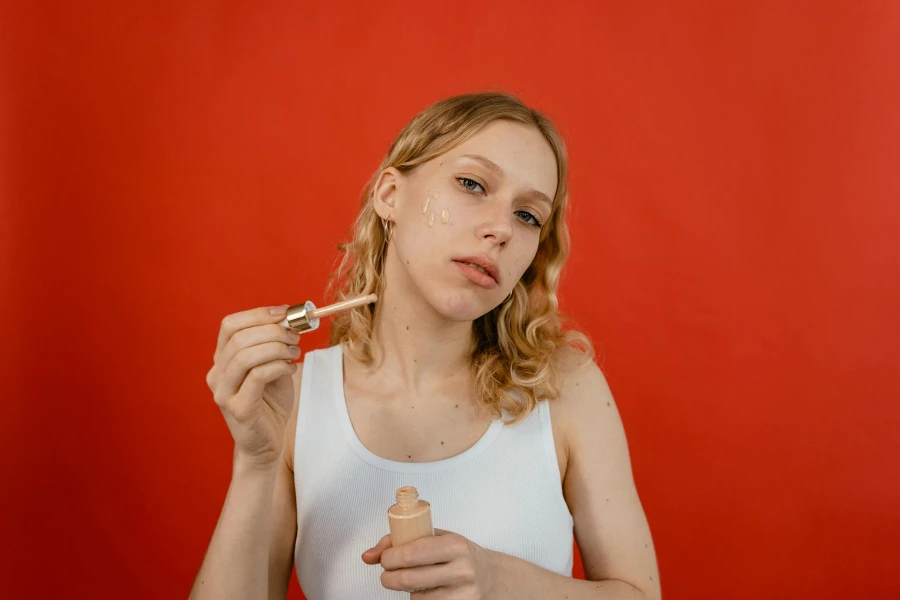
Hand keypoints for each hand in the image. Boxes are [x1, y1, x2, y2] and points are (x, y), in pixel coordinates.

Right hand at [206, 305, 301, 468]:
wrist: (267, 442)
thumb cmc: (270, 403)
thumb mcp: (273, 367)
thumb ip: (275, 346)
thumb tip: (290, 320)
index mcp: (222, 360)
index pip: (230, 325)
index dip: (258, 314)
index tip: (284, 313)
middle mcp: (217, 374)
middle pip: (239, 338)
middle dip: (272, 331)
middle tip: (295, 336)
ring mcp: (223, 393)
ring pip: (245, 356)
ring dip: (276, 348)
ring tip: (294, 352)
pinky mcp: (238, 408)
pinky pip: (257, 376)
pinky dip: (278, 366)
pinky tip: (291, 369)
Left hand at [361, 529, 495, 598]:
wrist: (492, 578)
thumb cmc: (460, 555)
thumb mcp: (437, 538)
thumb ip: (401, 541)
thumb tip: (368, 556)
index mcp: (455, 545)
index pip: (412, 553)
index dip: (389, 558)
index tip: (385, 559)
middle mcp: (462, 570)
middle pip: (408, 580)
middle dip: (388, 578)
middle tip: (387, 574)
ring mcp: (463, 595)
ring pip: (415, 598)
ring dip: (407, 591)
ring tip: (417, 581)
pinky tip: (429, 592)